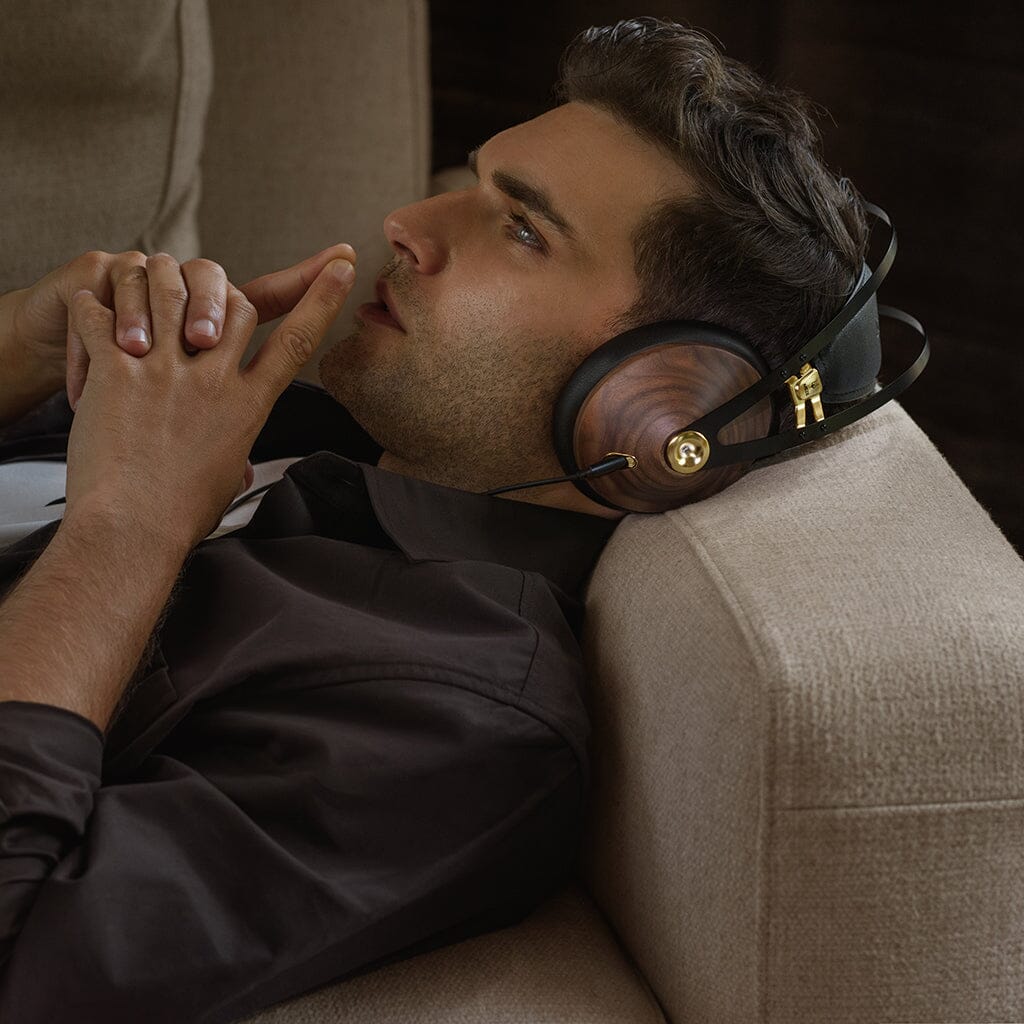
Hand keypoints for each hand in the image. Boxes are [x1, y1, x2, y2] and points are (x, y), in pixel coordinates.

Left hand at [63, 252, 356, 553]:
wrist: (132, 533)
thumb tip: (238, 469)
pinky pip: (104, 315)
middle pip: (237, 305)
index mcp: (248, 407)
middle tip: (201, 299)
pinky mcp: (118, 374)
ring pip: (172, 292)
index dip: (323, 298)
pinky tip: (93, 316)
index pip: (298, 341)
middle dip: (222, 293)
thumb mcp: (226, 482)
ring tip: (137, 294)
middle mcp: (213, 384)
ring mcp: (166, 374)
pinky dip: (95, 307)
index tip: (343, 267)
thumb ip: (235, 457)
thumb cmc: (178, 517)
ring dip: (154, 285)